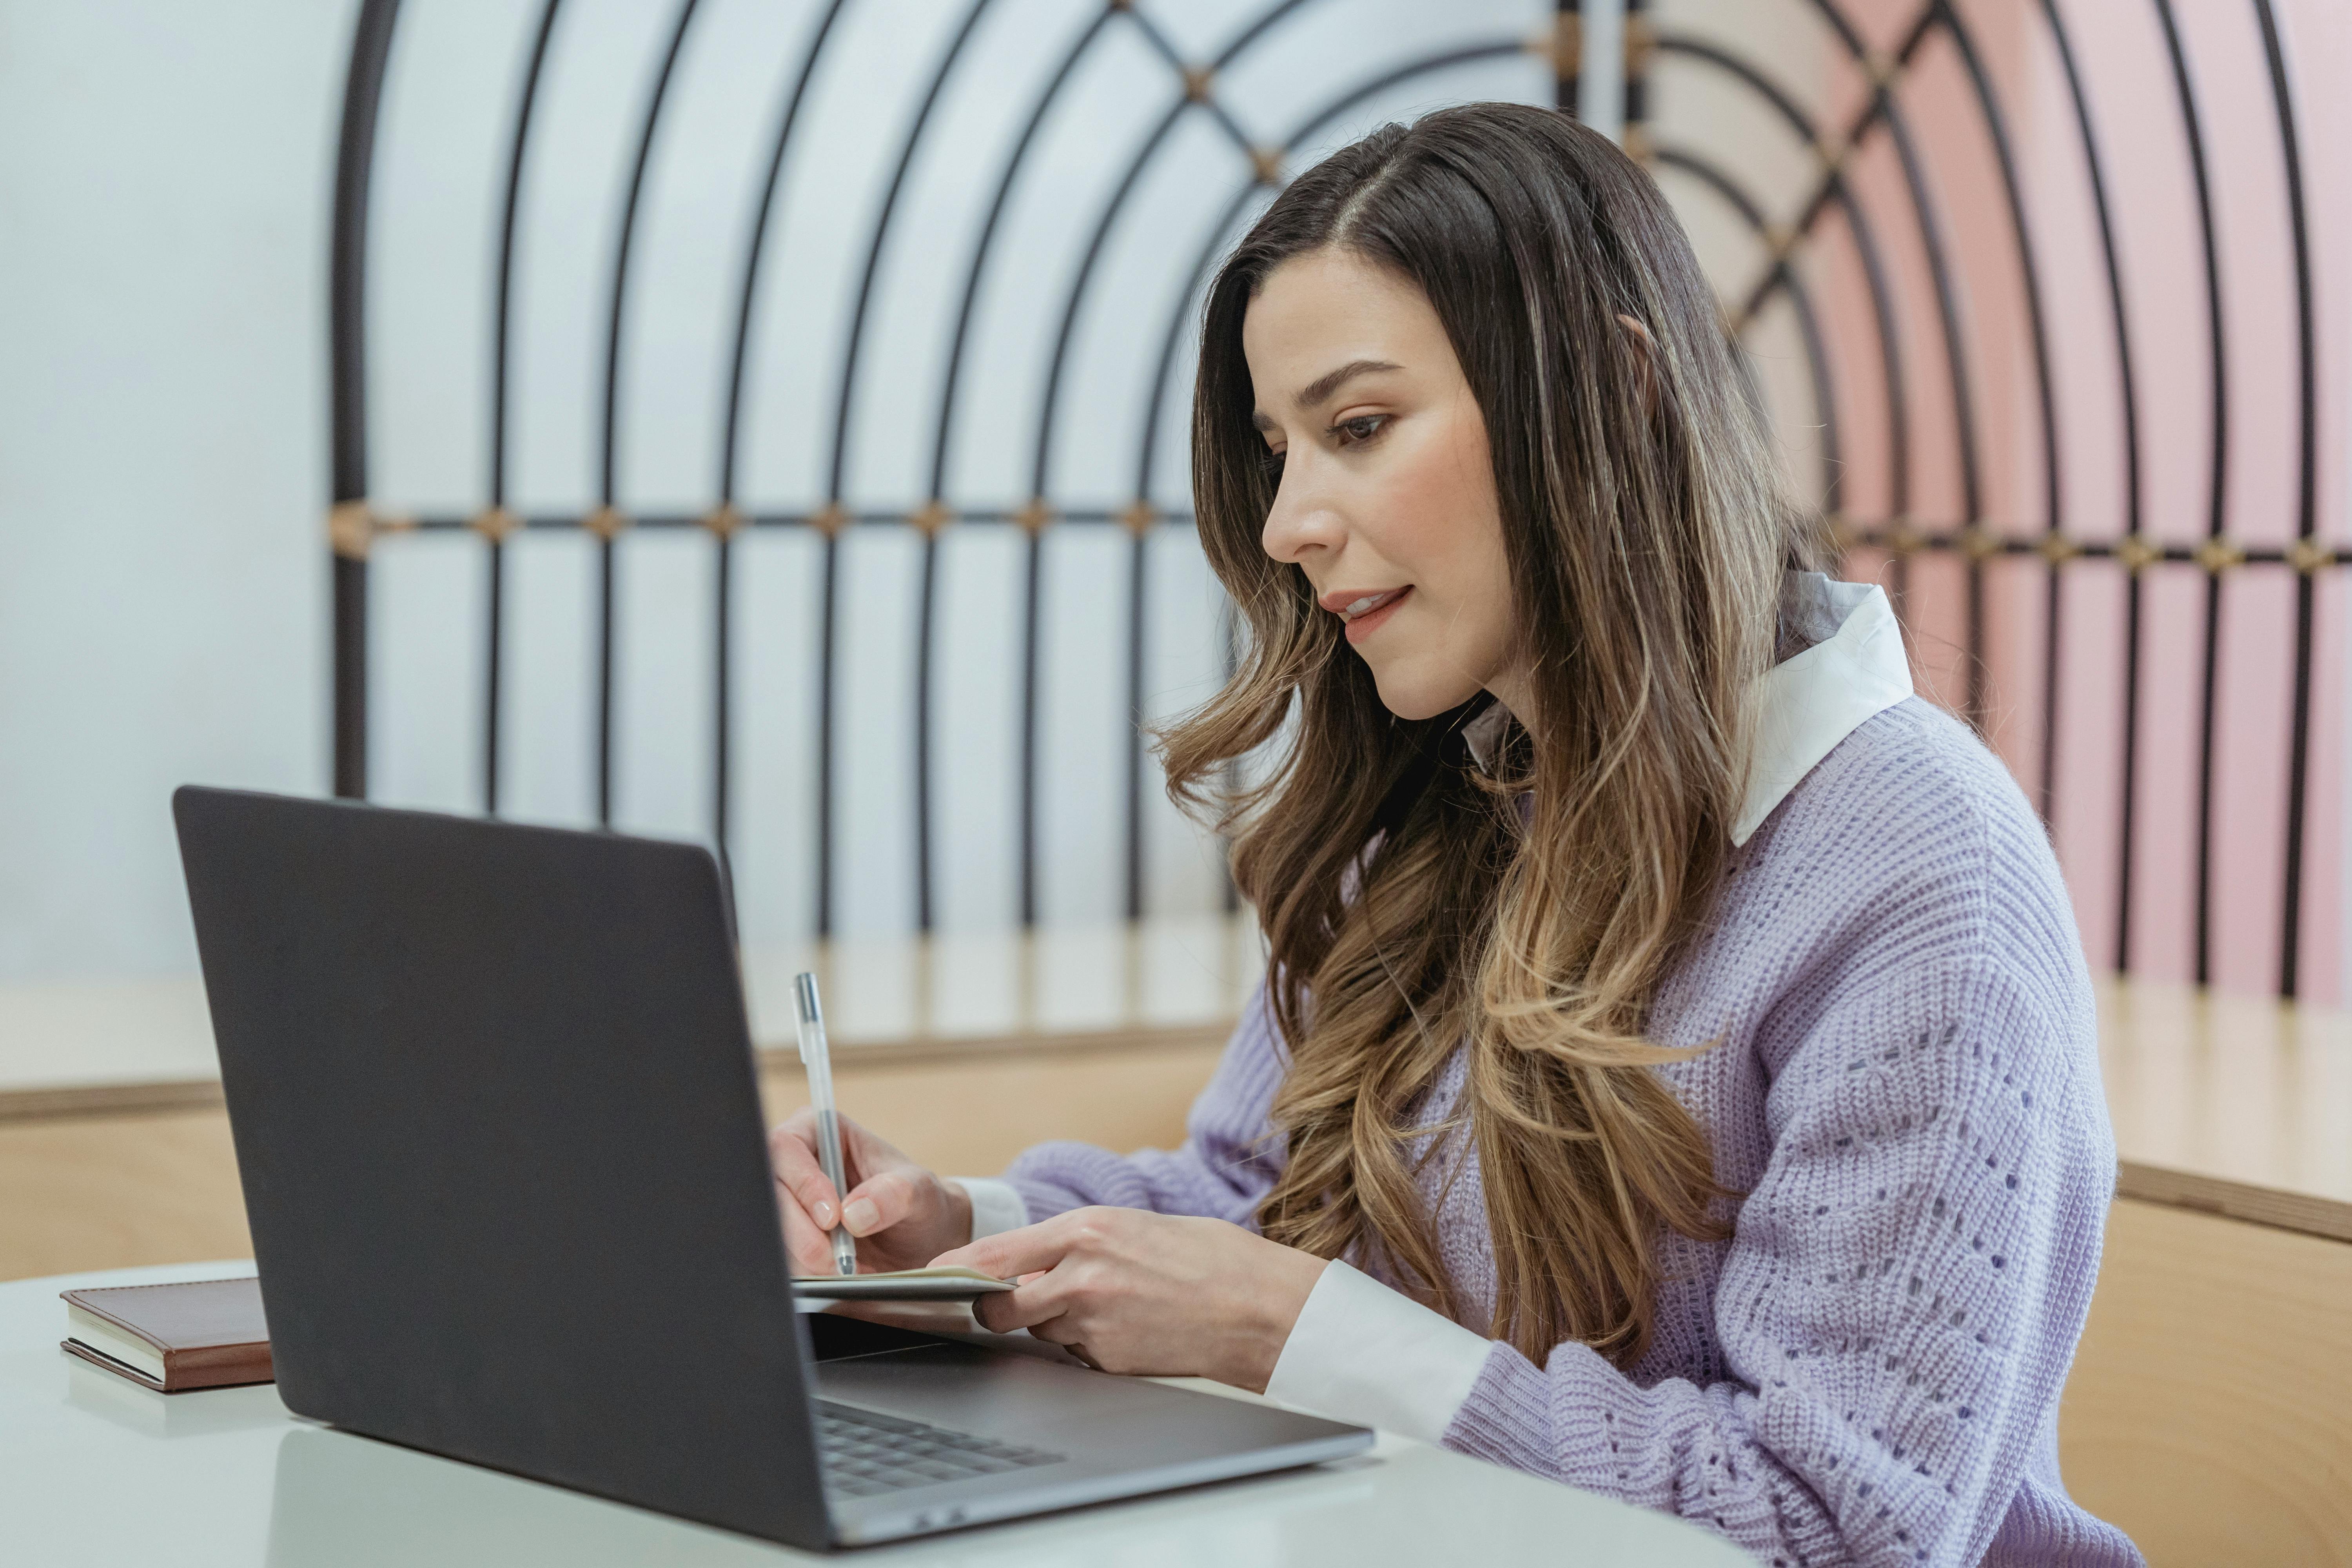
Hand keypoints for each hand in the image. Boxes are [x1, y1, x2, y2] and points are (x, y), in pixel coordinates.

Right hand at [767, 1109, 972, 1276]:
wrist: (920, 1242)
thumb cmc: (918, 1202)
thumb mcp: (920, 1192)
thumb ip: (892, 1195)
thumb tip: (853, 1213)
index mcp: (823, 1133)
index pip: (786, 1145)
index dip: (802, 1182)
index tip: (832, 1218)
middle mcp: (797, 1164)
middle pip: (769, 1192)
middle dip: (800, 1230)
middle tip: (835, 1258)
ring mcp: (789, 1202)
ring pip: (770, 1229)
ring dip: (804, 1255)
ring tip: (845, 1266)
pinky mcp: (787, 1236)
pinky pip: (779, 1255)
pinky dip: (804, 1270)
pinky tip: (835, 1273)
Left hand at [928, 1207, 1327, 1391]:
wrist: (1260, 1307)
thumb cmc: (1209, 1257)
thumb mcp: (1137, 1227)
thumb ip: (1079, 1242)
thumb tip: (1033, 1262)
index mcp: (1087, 1230)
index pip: (994, 1253)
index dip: (955, 1272)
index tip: (935, 1278)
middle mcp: (1082, 1275)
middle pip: (1000, 1304)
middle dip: (996, 1309)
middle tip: (1011, 1305)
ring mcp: (1095, 1323)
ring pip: (1040, 1331)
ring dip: (1053, 1325)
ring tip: (1108, 1308)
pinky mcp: (1110, 1361)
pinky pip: (1077, 1356)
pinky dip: (1089, 1347)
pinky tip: (1129, 1331)